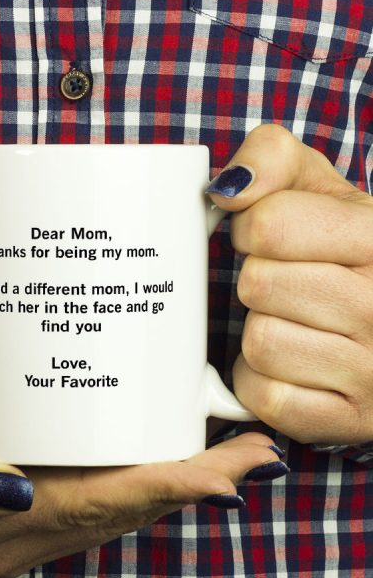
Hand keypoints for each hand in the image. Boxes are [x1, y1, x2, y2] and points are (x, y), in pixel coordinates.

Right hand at [0, 353, 281, 577]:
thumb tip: (14, 495)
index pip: (97, 508)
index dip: (164, 489)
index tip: (226, 472)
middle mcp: (17, 528)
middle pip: (122, 509)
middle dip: (192, 485)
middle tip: (254, 456)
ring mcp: (24, 508)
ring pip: (118, 501)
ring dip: (177, 478)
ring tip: (234, 454)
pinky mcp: (23, 481)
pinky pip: (97, 483)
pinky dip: (142, 469)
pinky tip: (169, 449)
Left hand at [208, 124, 372, 444]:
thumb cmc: (339, 252)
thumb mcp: (318, 189)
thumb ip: (272, 158)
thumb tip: (228, 188)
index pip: (269, 224)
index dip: (251, 228)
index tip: (267, 236)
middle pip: (258, 284)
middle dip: (257, 280)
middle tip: (284, 282)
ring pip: (260, 342)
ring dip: (261, 330)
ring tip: (293, 322)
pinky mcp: (348, 419)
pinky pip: (263, 395)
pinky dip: (259, 380)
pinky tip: (291, 364)